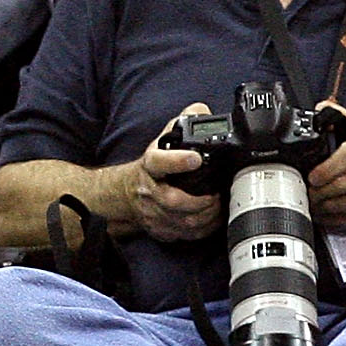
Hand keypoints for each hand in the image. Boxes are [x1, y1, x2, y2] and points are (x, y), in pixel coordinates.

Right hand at [130, 106, 224, 243]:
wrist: (125, 193)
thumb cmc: (152, 167)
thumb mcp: (163, 139)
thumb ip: (183, 122)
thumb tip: (202, 111)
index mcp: (151, 164)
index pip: (159, 162)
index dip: (177, 161)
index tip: (195, 158)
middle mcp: (149, 190)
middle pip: (172, 200)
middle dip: (200, 201)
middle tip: (217, 195)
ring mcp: (153, 213)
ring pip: (182, 221)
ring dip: (206, 217)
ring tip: (219, 207)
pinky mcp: (160, 229)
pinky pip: (185, 235)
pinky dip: (203, 230)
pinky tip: (213, 221)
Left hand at [305, 105, 345, 227]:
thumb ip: (341, 117)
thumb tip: (320, 109)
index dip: (327, 169)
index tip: (312, 177)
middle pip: (344, 185)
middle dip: (320, 193)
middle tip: (307, 195)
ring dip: (326, 208)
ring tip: (314, 206)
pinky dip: (340, 220)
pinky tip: (328, 216)